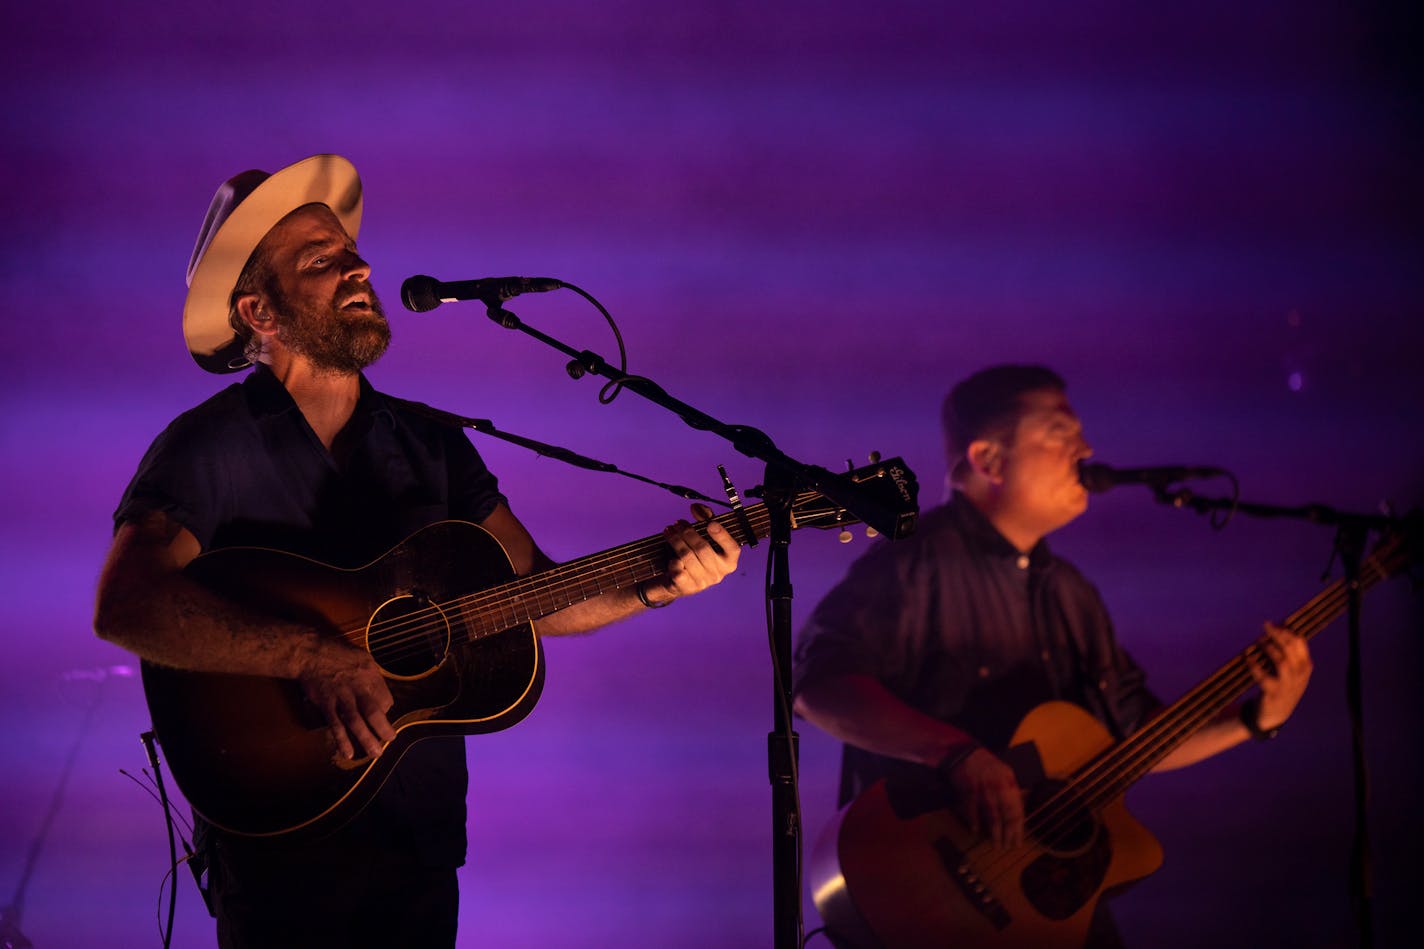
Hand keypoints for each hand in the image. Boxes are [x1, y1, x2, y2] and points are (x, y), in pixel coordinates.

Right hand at [298, 640, 396, 759]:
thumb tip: (380, 695)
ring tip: (375, 753)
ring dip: (367, 739)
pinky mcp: (326, 703)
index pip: (386, 698)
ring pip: (356, 721)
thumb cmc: (337, 654)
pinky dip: (342, 740)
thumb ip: (372, 676)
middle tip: (390, 740)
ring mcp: (341, 696)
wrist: (310, 653)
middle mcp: (358, 686)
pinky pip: (335, 724)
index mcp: (371, 674)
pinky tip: (348, 753)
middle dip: (384, 729)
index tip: (382, 716)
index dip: (386, 709)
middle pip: (374, 711)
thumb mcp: (362, 658)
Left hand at [644, 503, 739, 604]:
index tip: (710, 524)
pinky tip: (670, 555)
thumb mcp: (705, 537)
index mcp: (729, 561)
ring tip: (668, 531)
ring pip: (687, 557)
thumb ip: (705, 519)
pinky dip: (673, 562)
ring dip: (675, 541)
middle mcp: (719, 573)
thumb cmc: (696, 555)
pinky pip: (678, 572)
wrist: (678, 582)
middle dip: (688, 533)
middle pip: (703, 549)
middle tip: (677, 523)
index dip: (722, 536)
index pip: (732, 549)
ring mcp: (703, 582)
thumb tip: (696, 507)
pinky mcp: (687, 588)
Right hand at [945, 747, 1024, 847]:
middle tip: (1008, 847)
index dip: (1018, 827)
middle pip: (1006, 815)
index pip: (1017, 809)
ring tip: (997, 845)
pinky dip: (974, 820)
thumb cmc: (987, 765)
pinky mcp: (969, 790)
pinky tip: (976, 831)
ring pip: (992, 815)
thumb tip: (1019, 811)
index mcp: (1010, 783)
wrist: (966, 753)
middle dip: (1008, 833)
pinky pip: (973, 809)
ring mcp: (983, 789)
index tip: (1018, 841)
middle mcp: (999, 787)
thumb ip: (1012, 791)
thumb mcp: (1006, 773)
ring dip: (995, 832)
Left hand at [1248, 621, 1311, 730]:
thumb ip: (1288, 653)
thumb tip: (1276, 628)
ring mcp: (1288, 685)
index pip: (1300, 643)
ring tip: (1259, 641)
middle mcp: (1299, 675)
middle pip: (1291, 649)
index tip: (1274, 623)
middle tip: (1265, 626)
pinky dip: (1255, 666)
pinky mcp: (1274, 693)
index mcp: (1305, 666)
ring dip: (1269, 648)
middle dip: (1278, 634)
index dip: (1286, 631)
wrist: (1277, 713)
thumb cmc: (1283, 685)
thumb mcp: (1293, 670)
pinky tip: (1248, 659)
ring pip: (1282, 662)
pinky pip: (1263, 677)